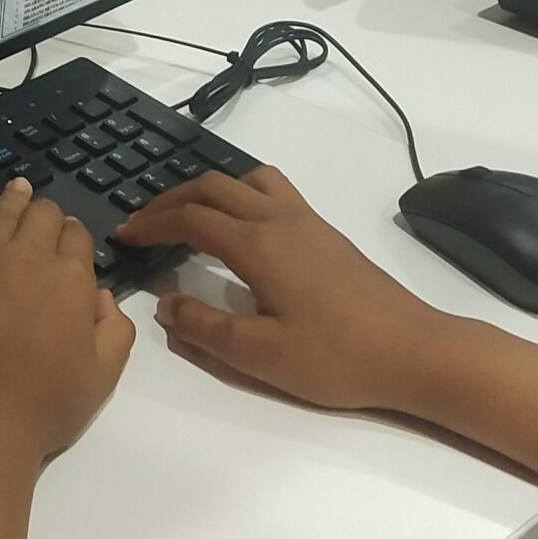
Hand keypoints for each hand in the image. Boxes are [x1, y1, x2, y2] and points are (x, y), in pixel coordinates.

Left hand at [0, 161, 135, 465]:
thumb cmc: (47, 406)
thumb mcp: (105, 374)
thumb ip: (116, 329)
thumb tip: (105, 299)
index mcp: (71, 280)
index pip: (78, 239)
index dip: (76, 242)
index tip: (73, 250)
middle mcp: (28, 260)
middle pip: (44, 218)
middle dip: (50, 217)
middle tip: (49, 225)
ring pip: (0, 216)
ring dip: (12, 199)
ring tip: (17, 188)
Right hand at [115, 167, 467, 412]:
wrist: (414, 350)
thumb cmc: (336, 358)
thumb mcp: (260, 355)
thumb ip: (205, 328)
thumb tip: (166, 302)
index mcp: (260, 245)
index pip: (191, 219)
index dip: (151, 223)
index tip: (123, 237)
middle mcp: (282, 220)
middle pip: (214, 187)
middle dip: (171, 199)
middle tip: (143, 223)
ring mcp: (309, 222)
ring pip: (248, 180)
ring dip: (210, 190)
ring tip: (188, 218)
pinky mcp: (328, 234)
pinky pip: (273, 192)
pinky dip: (240, 196)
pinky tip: (240, 232)